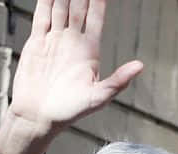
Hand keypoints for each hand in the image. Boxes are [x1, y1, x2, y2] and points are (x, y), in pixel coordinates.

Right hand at [0, 0, 143, 153]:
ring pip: (60, 7)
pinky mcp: (37, 43)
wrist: (38, 117)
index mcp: (89, 50)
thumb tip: (140, 66)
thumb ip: (117, 81)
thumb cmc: (69, 111)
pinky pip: (41, 16)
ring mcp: (55, 40)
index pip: (96, 16)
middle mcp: (73, 41)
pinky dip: (44, 1)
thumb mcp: (98, 98)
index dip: (99, 0)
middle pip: (79, 6)